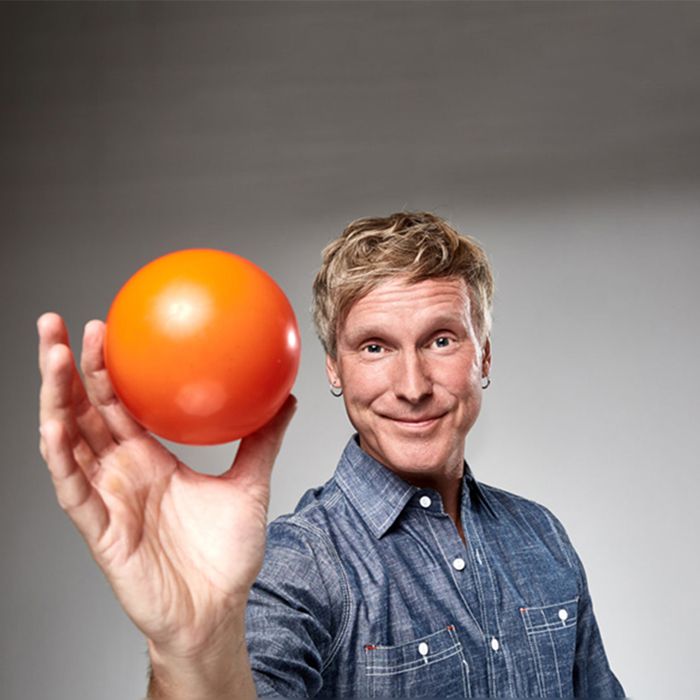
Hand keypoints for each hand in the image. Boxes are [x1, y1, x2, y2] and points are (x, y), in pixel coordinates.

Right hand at [38, 312, 295, 659]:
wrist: (216, 610)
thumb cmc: (227, 554)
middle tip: (57, 323)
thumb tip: (286, 396)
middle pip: (83, 411)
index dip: (107, 367)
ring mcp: (106, 498)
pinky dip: (60, 455)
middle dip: (66, 368)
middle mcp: (121, 472)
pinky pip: (73, 488)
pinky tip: (54, 423)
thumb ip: (264, 439)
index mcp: (149, 459)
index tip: (106, 326)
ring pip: (68, 441)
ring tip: (50, 357)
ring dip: (54, 399)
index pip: (118, 403)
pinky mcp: (99, 529)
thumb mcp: (251, 483)